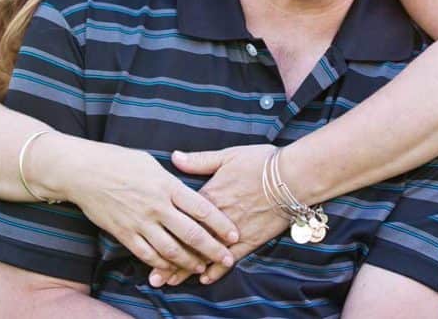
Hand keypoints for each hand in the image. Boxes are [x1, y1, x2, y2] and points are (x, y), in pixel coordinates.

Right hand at [69, 142, 238, 274]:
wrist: (84, 172)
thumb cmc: (118, 161)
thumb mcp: (151, 162)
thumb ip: (173, 177)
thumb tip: (189, 186)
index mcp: (167, 185)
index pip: (202, 208)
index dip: (221, 224)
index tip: (234, 234)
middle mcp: (157, 206)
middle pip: (191, 233)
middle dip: (212, 249)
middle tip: (227, 259)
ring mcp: (140, 222)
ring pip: (171, 250)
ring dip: (189, 262)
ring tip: (202, 268)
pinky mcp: (124, 234)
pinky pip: (147, 255)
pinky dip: (162, 265)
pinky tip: (172, 269)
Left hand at [148, 144, 288, 287]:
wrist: (292, 176)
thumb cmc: (260, 162)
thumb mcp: (227, 156)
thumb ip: (199, 161)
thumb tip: (175, 157)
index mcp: (209, 196)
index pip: (179, 218)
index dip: (163, 232)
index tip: (145, 240)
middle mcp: (217, 218)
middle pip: (188, 242)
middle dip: (169, 260)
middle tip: (153, 276)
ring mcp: (233, 231)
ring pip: (206, 254)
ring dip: (188, 270)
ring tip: (170, 282)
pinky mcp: (250, 240)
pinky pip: (231, 259)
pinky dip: (218, 270)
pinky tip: (205, 280)